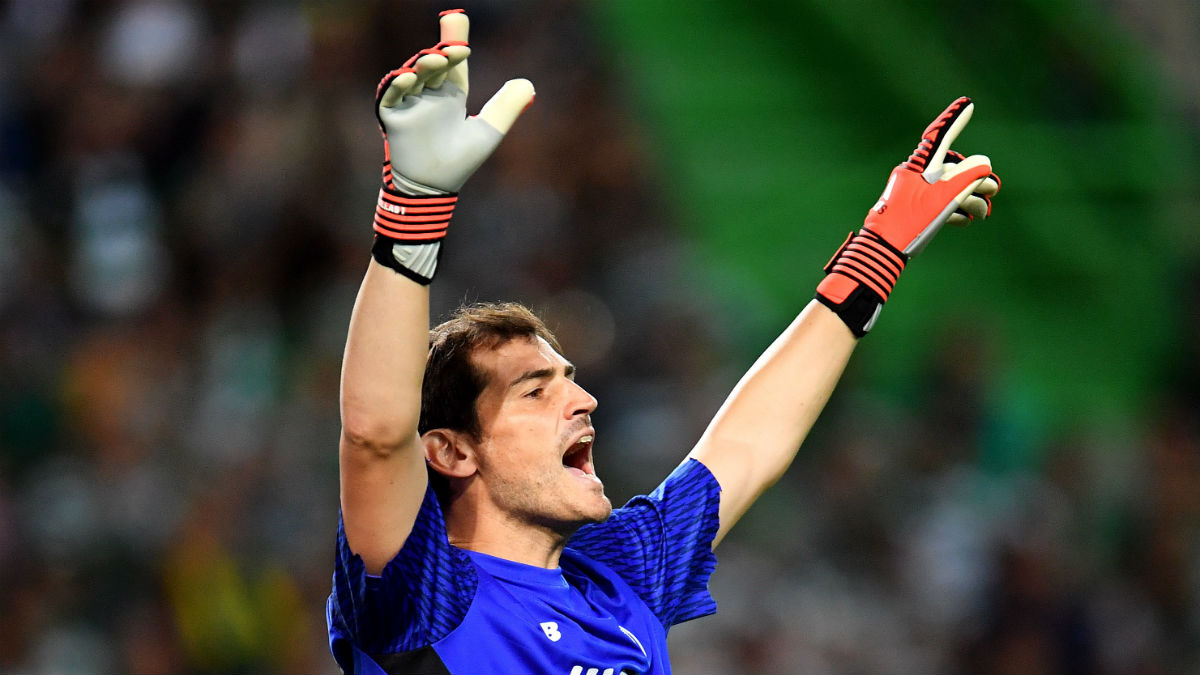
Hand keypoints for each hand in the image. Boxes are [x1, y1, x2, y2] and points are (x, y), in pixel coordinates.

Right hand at [370, 9, 534, 281]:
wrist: (434, 190)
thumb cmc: (459, 163)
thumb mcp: (487, 132)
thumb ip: (506, 108)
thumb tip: (529, 84)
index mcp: (450, 96)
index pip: (454, 64)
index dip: (455, 42)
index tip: (457, 18)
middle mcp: (429, 95)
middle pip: (433, 64)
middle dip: (441, 50)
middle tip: (456, 46)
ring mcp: (410, 105)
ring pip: (413, 75)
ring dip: (422, 65)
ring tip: (436, 60)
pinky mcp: (393, 117)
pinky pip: (391, 95)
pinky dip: (397, 85)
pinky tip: (408, 77)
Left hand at [815, 97, 1000, 336]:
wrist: (882, 252)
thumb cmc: (911, 222)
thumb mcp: (945, 198)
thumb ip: (967, 177)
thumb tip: (984, 164)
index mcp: (918, 167)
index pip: (939, 137)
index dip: (954, 120)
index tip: (967, 103)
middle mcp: (916, 177)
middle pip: (953, 170)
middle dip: (975, 180)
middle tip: (993, 190)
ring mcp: (914, 195)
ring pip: (949, 189)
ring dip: (969, 199)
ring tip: (981, 214)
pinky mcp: (914, 212)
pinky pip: (939, 205)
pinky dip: (954, 210)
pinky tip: (965, 221)